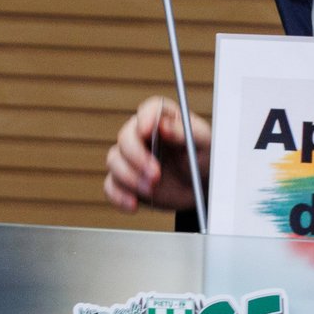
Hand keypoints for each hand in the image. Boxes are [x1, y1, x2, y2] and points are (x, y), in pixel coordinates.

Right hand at [104, 95, 210, 212]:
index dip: (145, 118)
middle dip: (137, 157)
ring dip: (130, 177)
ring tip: (151, 189)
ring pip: (114, 160)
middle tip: (155, 175)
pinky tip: (133, 204)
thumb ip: (185, 133)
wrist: (200, 190)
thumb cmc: (203, 160)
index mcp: (165, 118)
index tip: (146, 131)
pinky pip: (110, 185)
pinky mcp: (125, 180)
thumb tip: (164, 126)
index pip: (149, 109)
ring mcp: (131, 157)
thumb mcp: (203, 144)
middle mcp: (143, 134)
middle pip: (126, 136)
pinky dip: (118, 195)